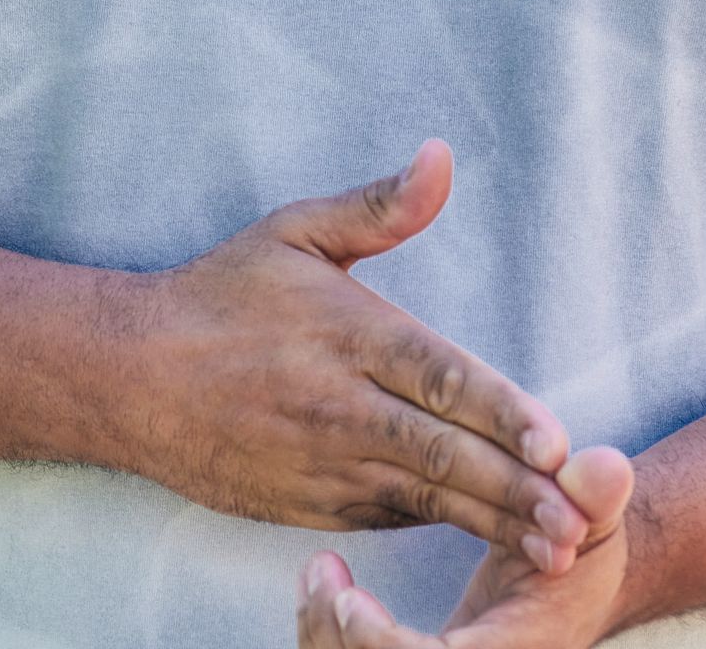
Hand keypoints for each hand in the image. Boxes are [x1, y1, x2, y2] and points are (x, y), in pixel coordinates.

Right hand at [122, 141, 592, 571]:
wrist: (128, 375)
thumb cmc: (220, 294)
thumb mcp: (295, 232)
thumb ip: (378, 206)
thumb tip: (441, 157)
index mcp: (349, 333)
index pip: (439, 376)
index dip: (500, 411)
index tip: (554, 440)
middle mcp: (341, 405)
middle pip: (442, 453)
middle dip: (514, 488)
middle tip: (577, 518)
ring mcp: (324, 463)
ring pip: (424, 498)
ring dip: (492, 523)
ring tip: (554, 548)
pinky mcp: (309, 503)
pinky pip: (388, 516)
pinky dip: (440, 527)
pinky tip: (494, 540)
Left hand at [297, 447, 637, 647]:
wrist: (574, 585)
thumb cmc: (579, 550)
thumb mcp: (593, 518)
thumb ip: (596, 496)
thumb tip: (598, 466)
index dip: (382, 647)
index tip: (347, 600)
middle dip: (336, 642)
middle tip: (319, 575)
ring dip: (324, 639)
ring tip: (319, 575)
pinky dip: (331, 640)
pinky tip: (328, 593)